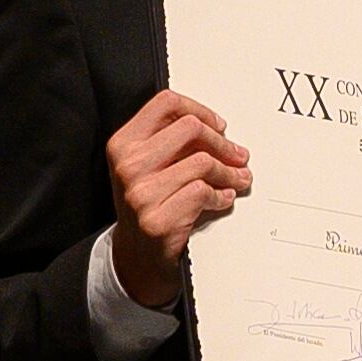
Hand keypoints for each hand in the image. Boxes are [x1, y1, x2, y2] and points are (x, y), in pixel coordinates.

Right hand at [101, 89, 248, 310]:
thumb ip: (171, 142)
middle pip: (190, 128)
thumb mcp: (146, 166)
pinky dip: (222, 196)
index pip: (166, 104)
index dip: (200, 110)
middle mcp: (127, 165)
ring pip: (203, 162)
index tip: (219, 126)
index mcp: (123, 143)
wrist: (136, 256)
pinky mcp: (158, 220)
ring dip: (229, 172)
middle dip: (222, 143)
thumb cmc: (148, 204)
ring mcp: (140, 194)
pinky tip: (224, 198)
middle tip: (238, 155)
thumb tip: (218, 131)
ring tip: (238, 178)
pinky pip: (203, 193)